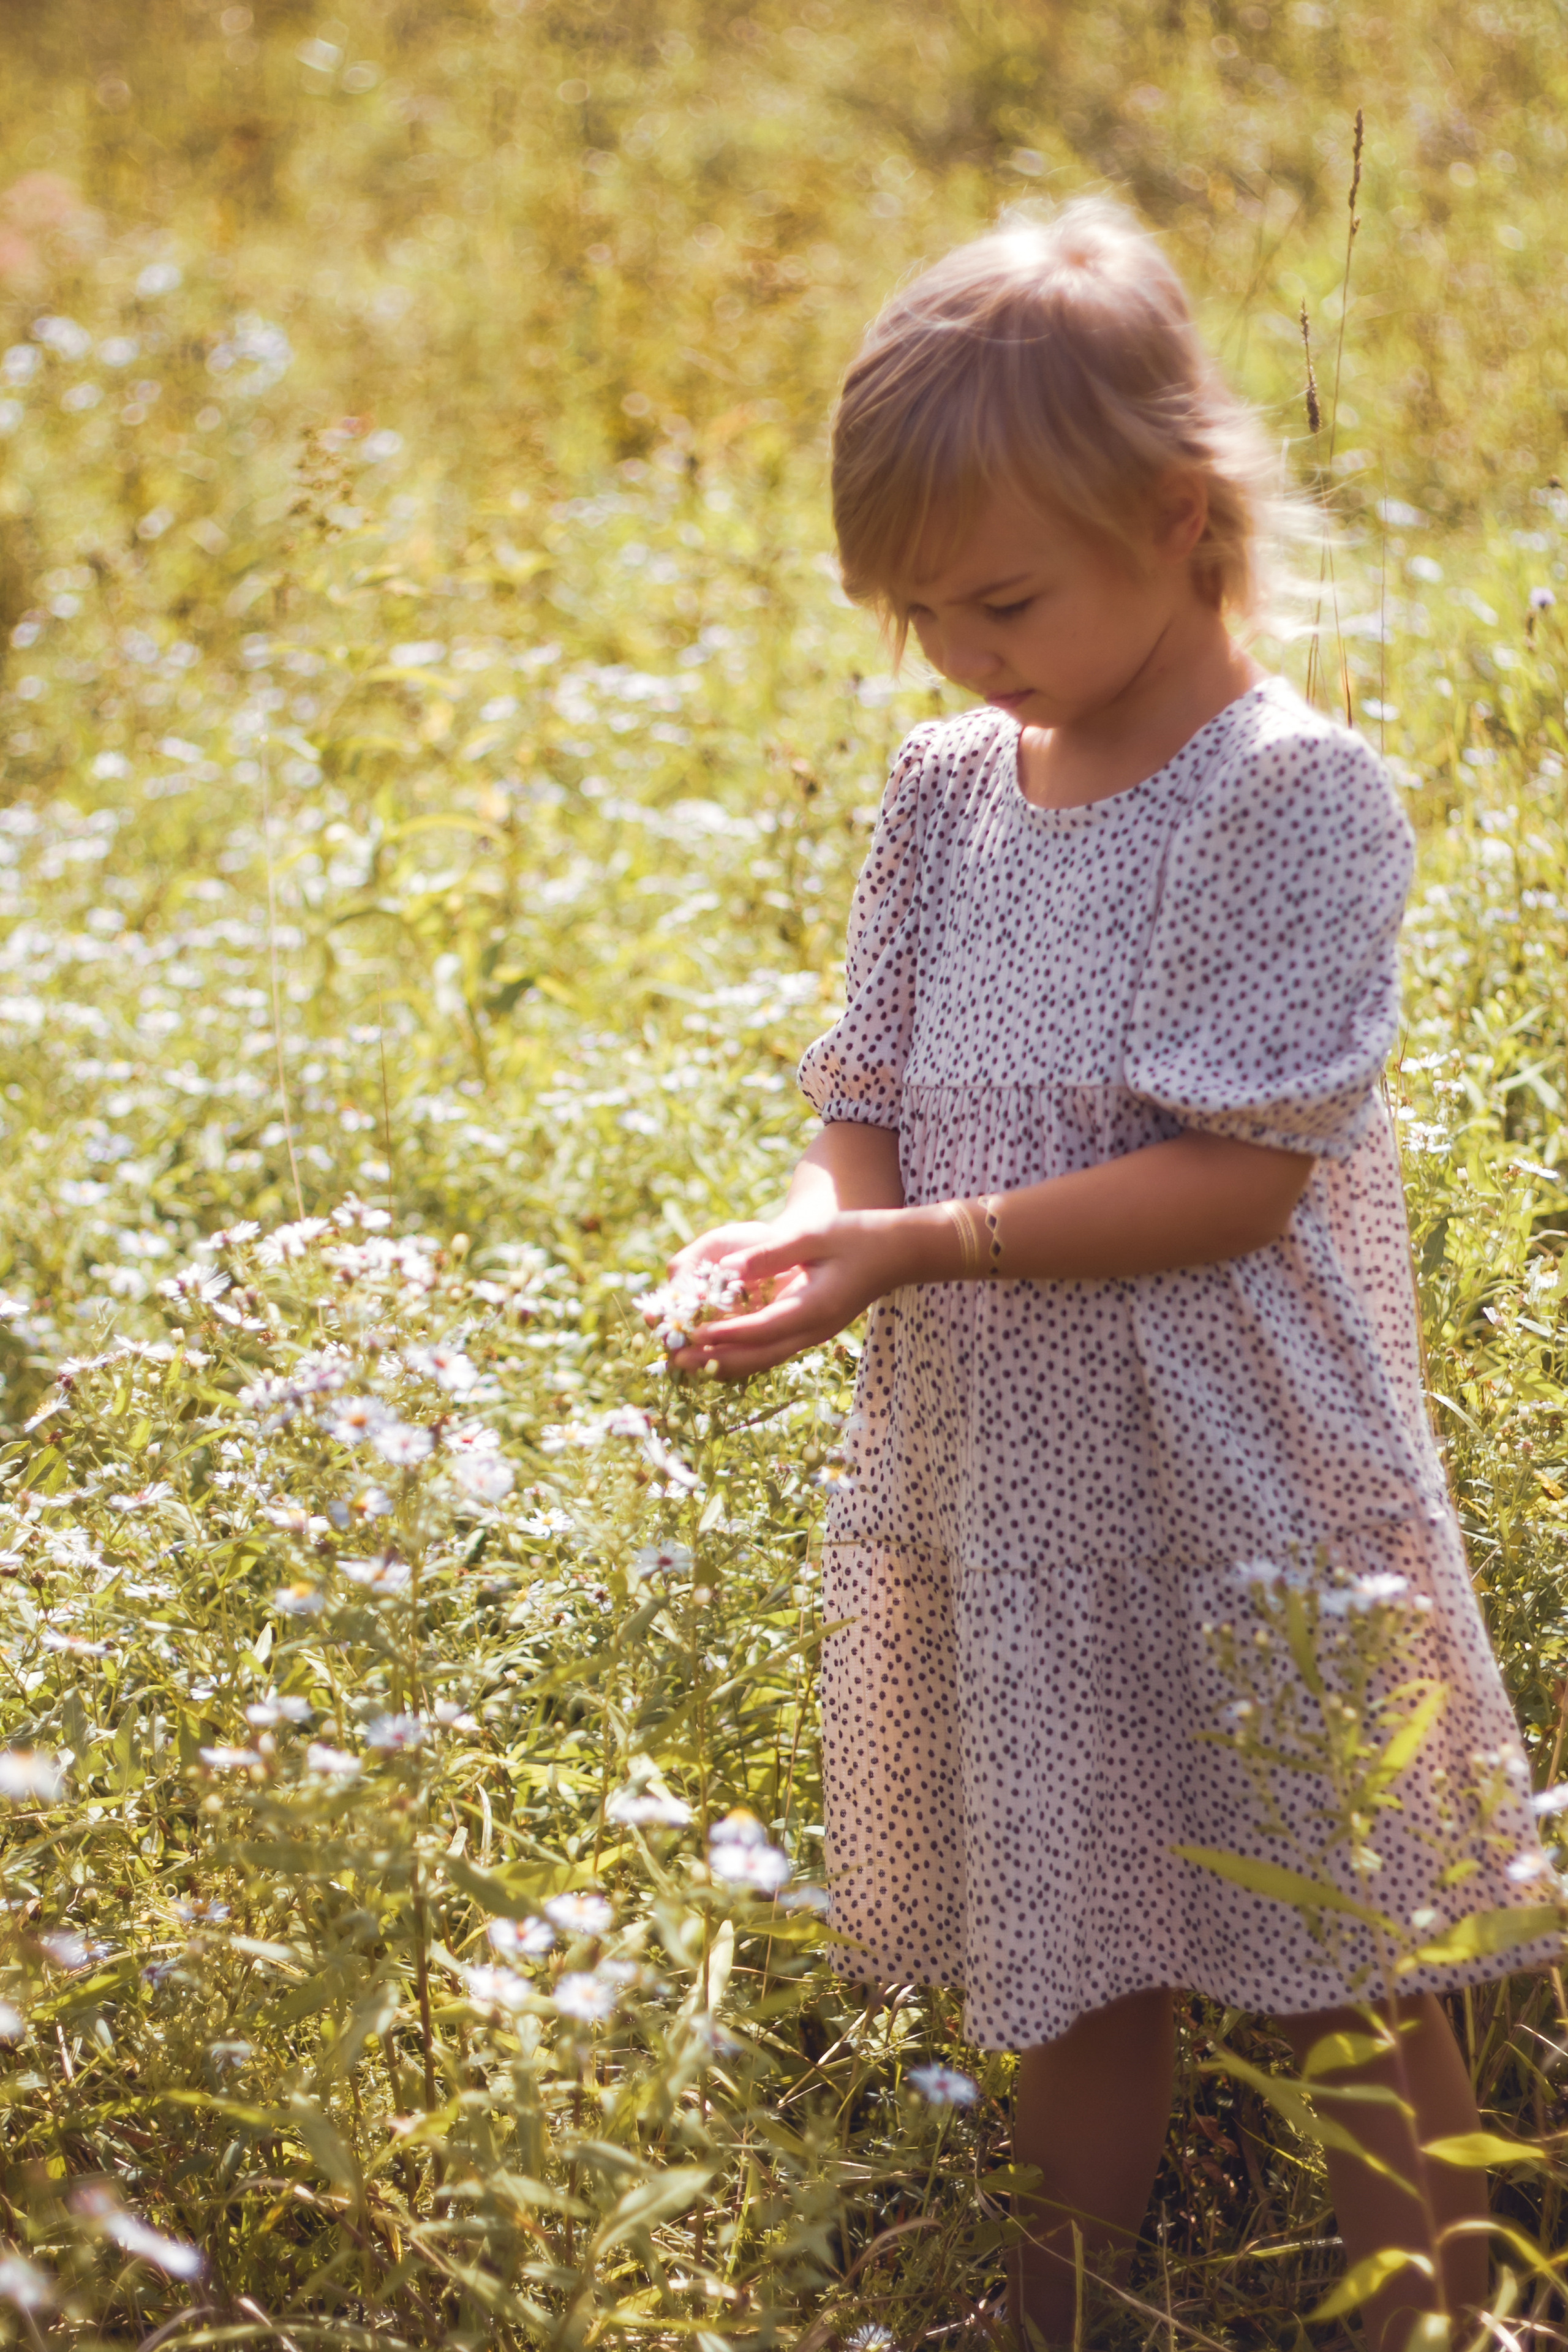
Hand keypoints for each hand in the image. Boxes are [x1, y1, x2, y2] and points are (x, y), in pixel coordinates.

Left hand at [668, 1210, 915, 1378]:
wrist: (899, 1252)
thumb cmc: (858, 1236)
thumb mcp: (814, 1236)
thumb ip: (770, 1254)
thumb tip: (725, 1270)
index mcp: (816, 1308)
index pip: (762, 1328)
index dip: (726, 1334)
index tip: (693, 1334)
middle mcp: (814, 1330)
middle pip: (758, 1356)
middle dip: (714, 1360)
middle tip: (674, 1358)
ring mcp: (813, 1334)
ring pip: (763, 1359)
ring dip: (723, 1362)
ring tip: (685, 1361)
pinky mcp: (810, 1330)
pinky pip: (770, 1349)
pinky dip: (740, 1353)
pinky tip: (714, 1350)